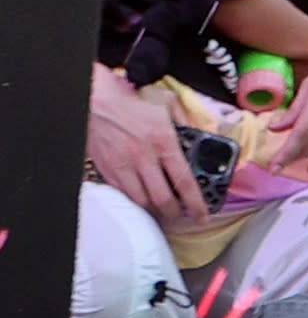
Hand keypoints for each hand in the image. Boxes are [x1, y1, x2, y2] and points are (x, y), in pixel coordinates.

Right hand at [85, 70, 198, 223]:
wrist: (96, 101)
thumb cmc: (132, 102)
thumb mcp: (166, 106)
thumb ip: (184, 122)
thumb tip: (198, 135)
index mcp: (163, 142)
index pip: (184, 181)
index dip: (196, 203)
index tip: (202, 216)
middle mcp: (144, 158)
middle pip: (162, 199)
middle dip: (175, 213)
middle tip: (181, 215)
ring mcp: (123, 166)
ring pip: (140, 201)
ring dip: (153, 210)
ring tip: (162, 210)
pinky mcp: (106, 169)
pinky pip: (122, 194)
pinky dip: (133, 201)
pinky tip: (141, 199)